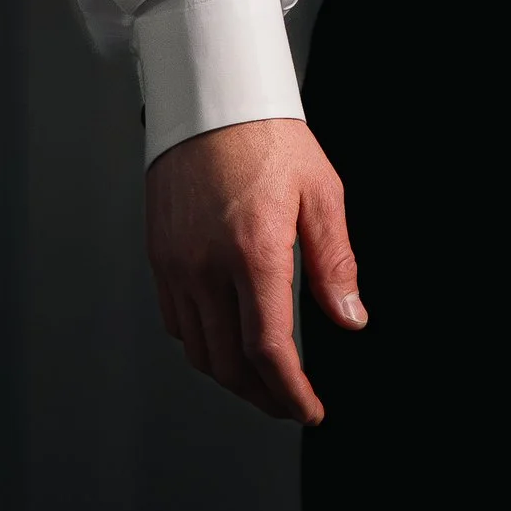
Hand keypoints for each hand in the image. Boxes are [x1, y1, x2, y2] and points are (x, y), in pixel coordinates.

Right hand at [145, 115, 363, 425]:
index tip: (310, 410)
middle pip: (229, 364)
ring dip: (232, 378)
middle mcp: (207, 268)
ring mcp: (176, 265)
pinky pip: (176, 323)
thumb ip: (335, 263)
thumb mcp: (322, 193)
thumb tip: (351, 318)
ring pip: (199, 352)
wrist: (211, 100)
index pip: (268, 349)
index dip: (291, 392)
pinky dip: (203, 346)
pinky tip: (228, 341)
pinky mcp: (159, 257)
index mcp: (254, 253)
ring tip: (265, 382)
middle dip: (263, 397)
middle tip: (291, 404)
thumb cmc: (270, 138)